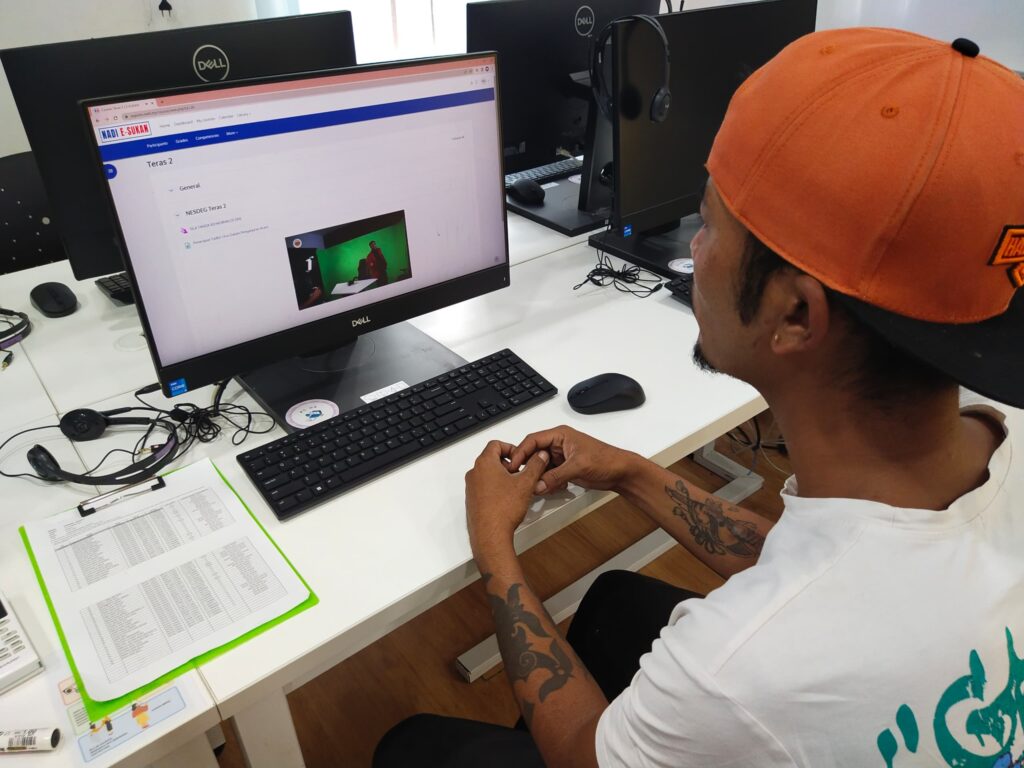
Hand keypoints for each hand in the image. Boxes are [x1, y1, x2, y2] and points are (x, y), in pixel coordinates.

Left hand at [465, 440, 549, 552]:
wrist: (491, 535)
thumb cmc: (503, 509)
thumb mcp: (526, 483)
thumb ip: (535, 465)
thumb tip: (540, 456)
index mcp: (485, 463)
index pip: (495, 444)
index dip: (511, 448)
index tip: (520, 457)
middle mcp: (474, 473)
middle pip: (492, 459)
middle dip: (508, 464)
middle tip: (521, 473)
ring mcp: (471, 488)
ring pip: (488, 474)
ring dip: (502, 477)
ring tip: (516, 488)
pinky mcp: (472, 501)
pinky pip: (484, 488)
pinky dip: (496, 488)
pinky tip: (508, 500)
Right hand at [509, 425, 635, 494]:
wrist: (621, 472)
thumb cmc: (606, 459)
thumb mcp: (578, 466)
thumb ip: (555, 476)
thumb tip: (538, 485)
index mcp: (560, 435)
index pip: (533, 440)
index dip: (520, 452)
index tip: (513, 465)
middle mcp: (558, 444)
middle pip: (534, 454)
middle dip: (528, 466)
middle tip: (520, 478)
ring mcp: (561, 457)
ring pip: (540, 466)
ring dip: (537, 477)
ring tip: (534, 486)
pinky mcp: (564, 469)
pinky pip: (548, 475)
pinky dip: (546, 483)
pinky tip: (548, 488)